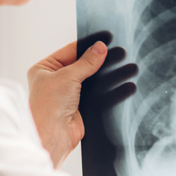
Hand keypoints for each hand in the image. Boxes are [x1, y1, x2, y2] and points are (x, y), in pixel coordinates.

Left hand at [27, 33, 137, 169]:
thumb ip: (86, 62)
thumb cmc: (49, 106)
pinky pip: (100, 96)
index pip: (71, 51)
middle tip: (122, 52)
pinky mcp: (81, 108)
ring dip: (112, 76)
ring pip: (94, 81)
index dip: (89, 44)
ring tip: (130, 68)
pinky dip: (114, 91)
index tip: (107, 38)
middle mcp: (56, 81)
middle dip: (103, 60)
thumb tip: (100, 47)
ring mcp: (69, 95)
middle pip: (84, 65)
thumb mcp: (67, 77)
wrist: (51, 137)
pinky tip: (127, 85)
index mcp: (45, 69)